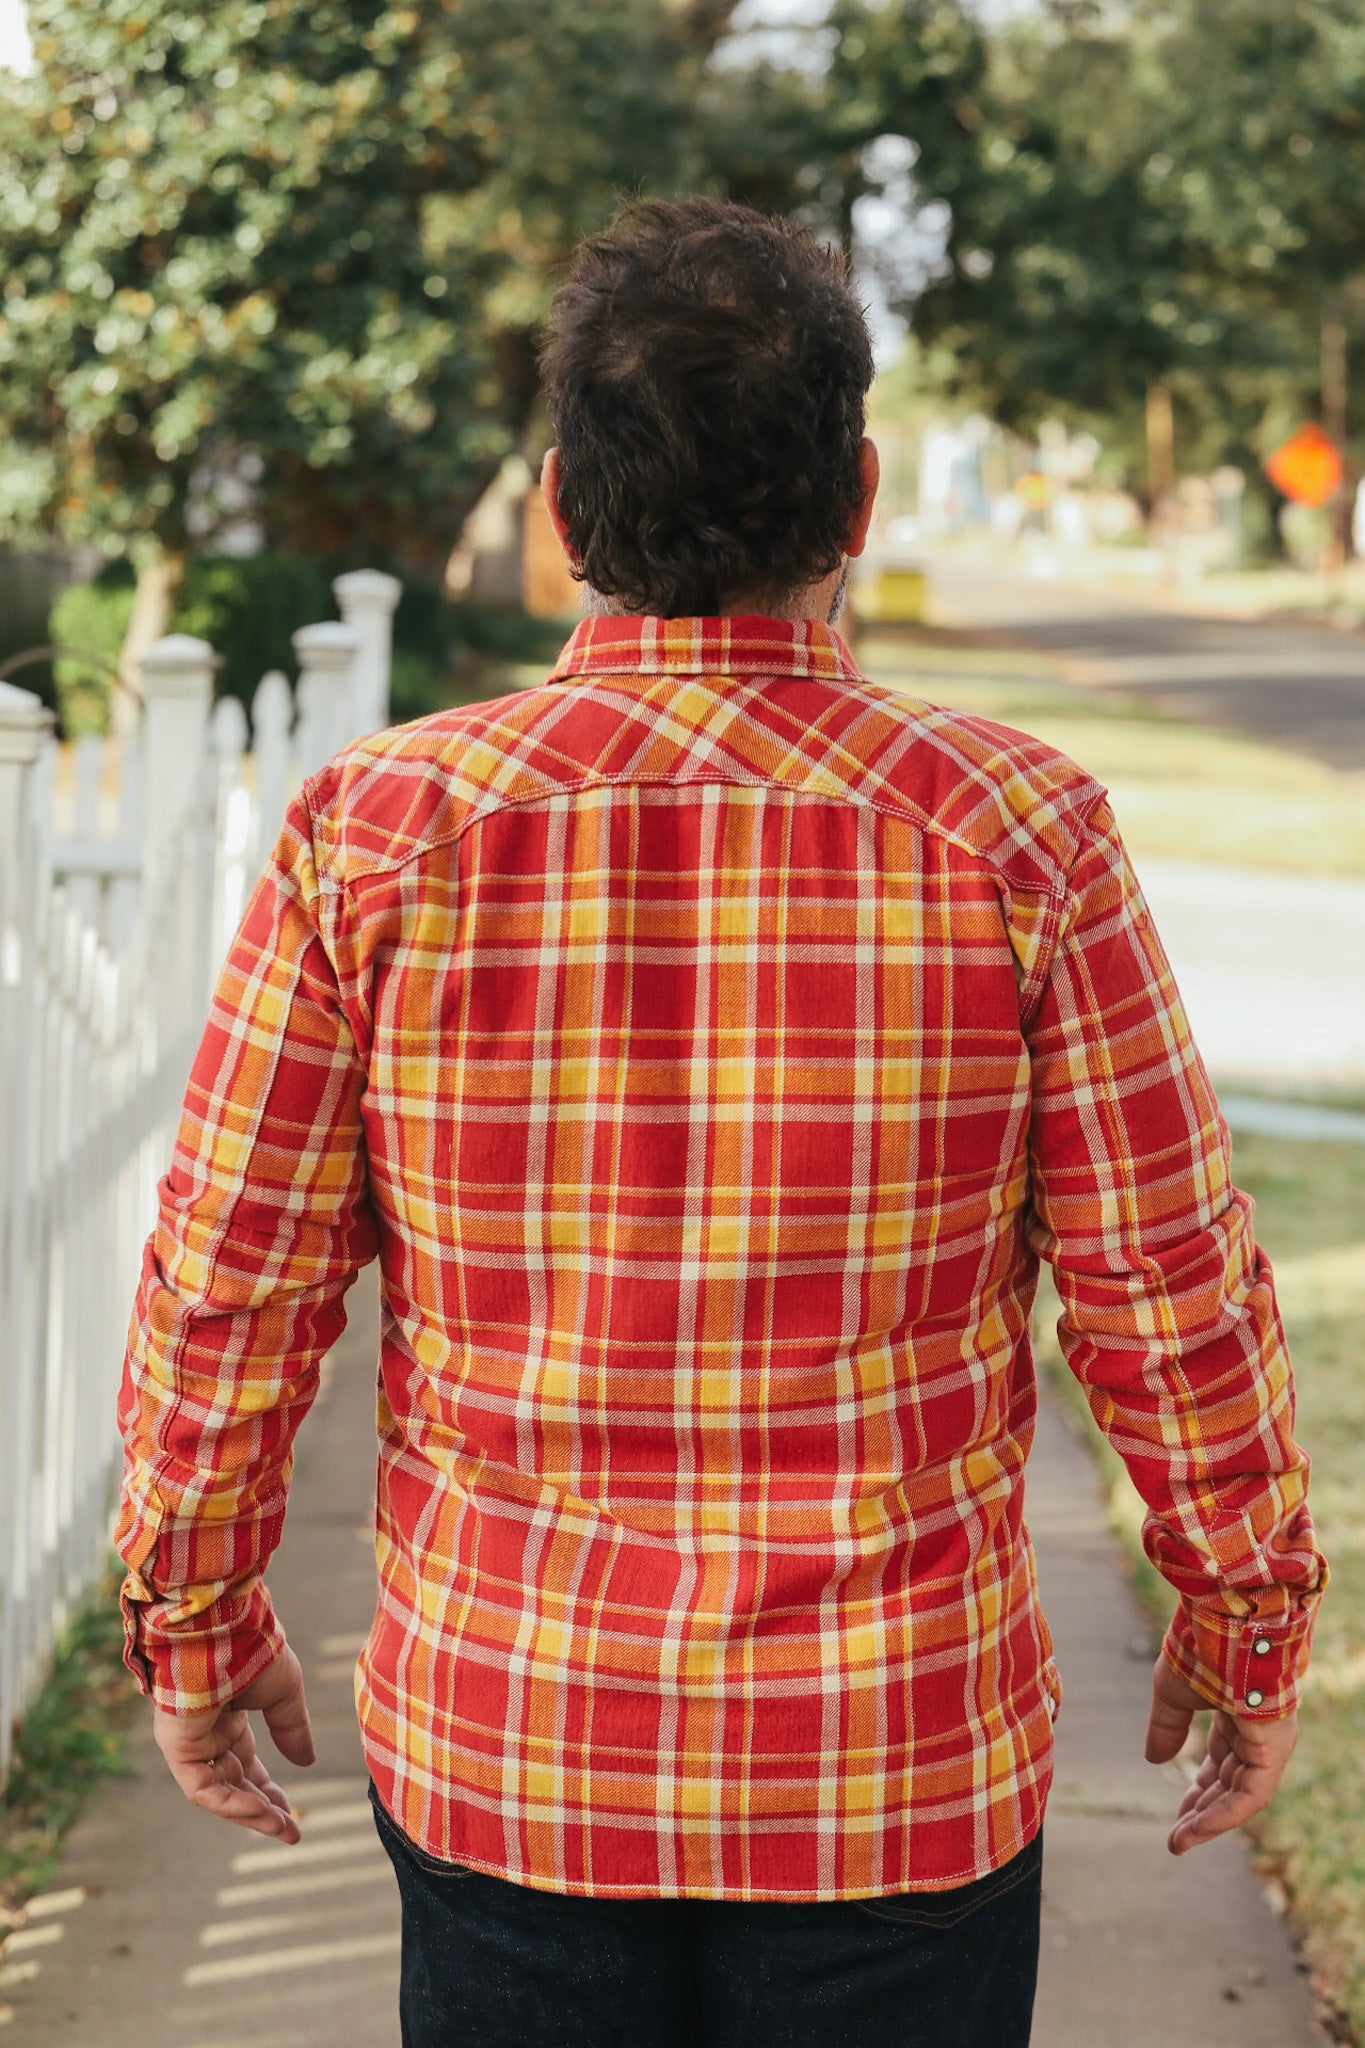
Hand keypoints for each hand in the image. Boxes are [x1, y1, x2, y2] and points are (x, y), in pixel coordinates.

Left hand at [152, 1641, 315, 1842]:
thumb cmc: (254, 1650)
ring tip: (283, 1828)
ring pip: (218, 1792)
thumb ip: (292, 1728)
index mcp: (228, 1716)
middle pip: (233, 1783)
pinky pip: (203, 1789)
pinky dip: (233, 1804)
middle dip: (262, 1809)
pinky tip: (263, 1812)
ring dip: (250, 1813)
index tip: (293, 1812)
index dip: (269, 1790)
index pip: (246, 1765)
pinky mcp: (177, 1748)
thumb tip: (307, 1763)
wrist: (225, 1628)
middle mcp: (206, 1732)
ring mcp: (189, 1742)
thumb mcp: (285, 1692)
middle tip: (290, 1830)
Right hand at [1144, 1654, 1296, 1855]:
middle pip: (1230, 1782)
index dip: (1198, 1788)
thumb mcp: (1172, 1693)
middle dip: (1202, 1810)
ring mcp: (1267, 1740)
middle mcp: (1255, 1730)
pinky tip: (1196, 1828)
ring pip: (1241, 1794)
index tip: (1177, 1813)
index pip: (1221, 1761)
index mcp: (1235, 1711)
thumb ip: (1166, 1727)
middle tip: (1177, 1836)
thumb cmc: (1198, 1649)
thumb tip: (1154, 1761)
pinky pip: (1251, 1794)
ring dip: (1209, 1820)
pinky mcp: (1273, 1749)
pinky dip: (1224, 1815)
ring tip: (1179, 1841)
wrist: (1225, 1625)